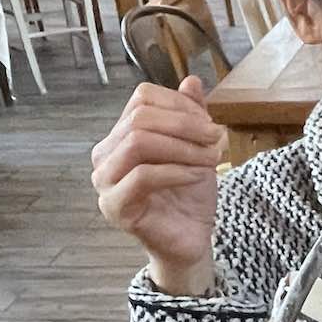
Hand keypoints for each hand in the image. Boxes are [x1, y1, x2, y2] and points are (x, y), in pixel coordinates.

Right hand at [91, 77, 223, 294]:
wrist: (191, 240)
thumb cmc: (189, 196)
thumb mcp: (197, 149)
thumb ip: (191, 116)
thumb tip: (192, 80)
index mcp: (120, 135)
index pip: (142, 99)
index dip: (179, 106)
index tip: (211, 124)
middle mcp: (104, 155)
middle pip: (139, 118)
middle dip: (185, 125)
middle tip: (217, 138)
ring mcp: (104, 181)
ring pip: (138, 143)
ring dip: (182, 147)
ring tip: (211, 158)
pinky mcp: (114, 207)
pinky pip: (142, 175)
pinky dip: (175, 171)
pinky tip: (197, 176)